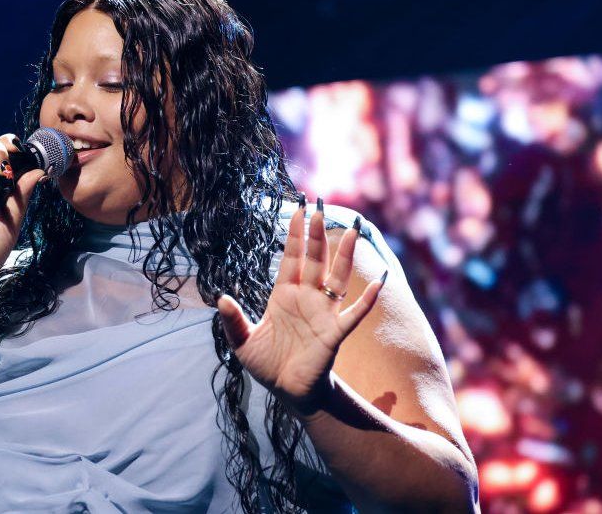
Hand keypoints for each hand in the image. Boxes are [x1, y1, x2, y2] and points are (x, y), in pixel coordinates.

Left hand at [217, 197, 387, 417]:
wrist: (287, 391)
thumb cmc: (267, 364)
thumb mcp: (242, 341)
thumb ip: (233, 320)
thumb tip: (221, 297)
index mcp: (284, 295)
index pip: (290, 258)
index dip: (294, 235)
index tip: (298, 209)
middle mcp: (306, 298)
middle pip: (314, 260)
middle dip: (317, 236)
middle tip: (320, 209)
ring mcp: (323, 314)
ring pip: (337, 278)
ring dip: (345, 256)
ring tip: (353, 231)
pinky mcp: (334, 334)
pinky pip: (353, 314)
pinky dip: (367, 300)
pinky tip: (379, 282)